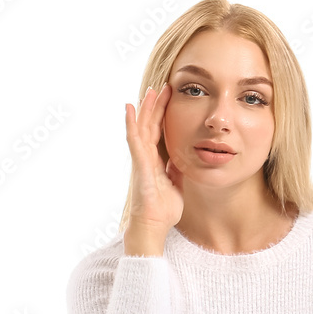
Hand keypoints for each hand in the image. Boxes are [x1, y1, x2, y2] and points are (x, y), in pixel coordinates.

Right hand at [125, 83, 184, 232]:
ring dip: (146, 109)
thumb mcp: (177, 184)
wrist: (154, 225)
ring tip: (150, 91)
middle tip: (164, 87)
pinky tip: (129, 109)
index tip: (172, 99)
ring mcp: (141, 160)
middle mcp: (146, 157)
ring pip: (142, 128)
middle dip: (157, 106)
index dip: (165, 115)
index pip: (160, 132)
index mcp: (156, 161)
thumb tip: (183, 157)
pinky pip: (134, 140)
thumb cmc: (163, 209)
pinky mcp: (139, 164)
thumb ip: (177, 169)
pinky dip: (131, 123)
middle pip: (151, 126)